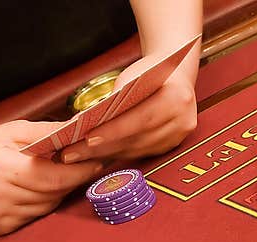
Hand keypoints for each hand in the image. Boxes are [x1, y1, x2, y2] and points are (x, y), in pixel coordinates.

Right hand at [0, 120, 102, 234]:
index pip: (50, 177)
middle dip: (70, 181)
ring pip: (44, 208)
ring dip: (55, 194)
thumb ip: (48, 132)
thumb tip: (82, 131)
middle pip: (50, 195)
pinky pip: (32, 219)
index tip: (96, 163)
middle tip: (82, 167)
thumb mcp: (13, 131)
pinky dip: (39, 205)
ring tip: (52, 177)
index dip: (78, 172)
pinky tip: (33, 192)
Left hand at [60, 56, 197, 163]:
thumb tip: (90, 121)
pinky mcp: (171, 146)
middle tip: (74, 153)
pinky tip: (99, 154)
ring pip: (137, 150)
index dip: (114, 131)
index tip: (89, 138)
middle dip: (103, 147)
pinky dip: (118, 153)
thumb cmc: (152, 72)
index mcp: (177, 98)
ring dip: (107, 154)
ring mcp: (178, 137)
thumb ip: (118, 97)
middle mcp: (182, 121)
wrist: (177, 75)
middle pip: (137, 139)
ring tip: (80, 155)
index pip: (141, 119)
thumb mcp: (134, 75)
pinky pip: (141, 153)